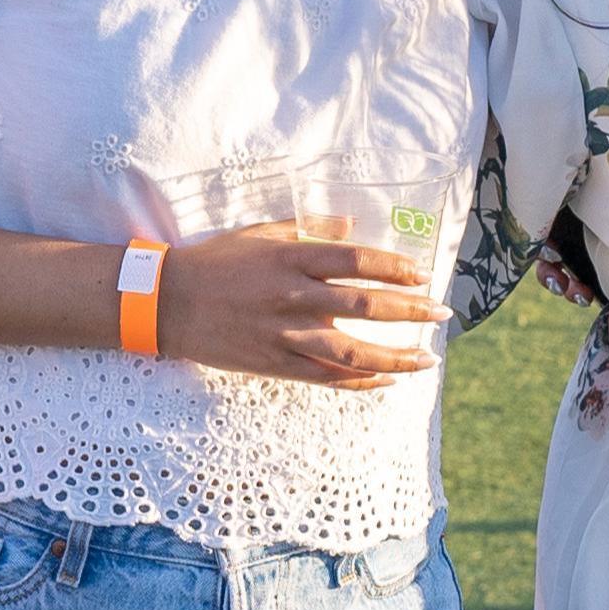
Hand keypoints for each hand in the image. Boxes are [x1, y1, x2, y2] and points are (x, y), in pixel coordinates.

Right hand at [159, 221, 439, 389]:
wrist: (166, 303)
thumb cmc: (215, 262)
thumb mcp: (260, 234)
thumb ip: (308, 230)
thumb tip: (352, 228)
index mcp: (290, 259)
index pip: (355, 261)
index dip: (394, 267)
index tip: (421, 273)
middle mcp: (292, 297)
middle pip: (364, 305)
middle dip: (410, 310)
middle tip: (442, 312)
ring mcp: (284, 335)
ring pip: (351, 350)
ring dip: (395, 356)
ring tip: (427, 359)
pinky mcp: (274, 364)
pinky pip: (325, 377)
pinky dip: (358, 381)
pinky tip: (386, 381)